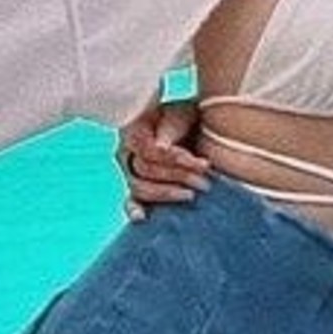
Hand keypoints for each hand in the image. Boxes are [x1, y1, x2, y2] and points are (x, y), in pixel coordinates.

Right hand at [117, 98, 209, 220]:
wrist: (194, 131)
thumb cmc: (187, 119)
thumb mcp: (183, 115)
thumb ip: (170, 128)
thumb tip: (160, 146)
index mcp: (134, 130)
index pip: (149, 149)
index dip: (175, 158)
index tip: (202, 164)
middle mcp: (127, 152)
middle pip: (146, 170)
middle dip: (179, 176)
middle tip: (205, 181)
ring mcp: (130, 172)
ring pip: (140, 188)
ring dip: (167, 193)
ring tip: (191, 195)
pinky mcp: (137, 190)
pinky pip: (130, 202)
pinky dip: (135, 210)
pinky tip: (142, 218)